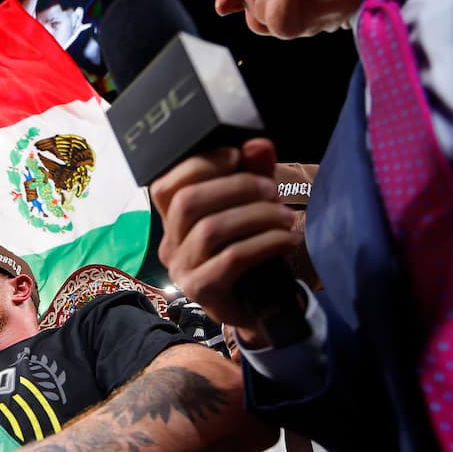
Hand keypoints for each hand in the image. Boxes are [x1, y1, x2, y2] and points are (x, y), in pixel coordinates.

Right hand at [152, 138, 300, 333]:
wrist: (263, 307)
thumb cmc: (252, 253)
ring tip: (286, 217)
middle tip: (272, 191)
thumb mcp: (254, 206)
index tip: (237, 156)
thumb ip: (253, 173)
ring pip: (210, 229)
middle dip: (236, 187)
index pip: (165, 186)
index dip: (199, 164)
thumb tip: (257, 144)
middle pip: (188, 203)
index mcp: (174, 221)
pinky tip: (286, 239)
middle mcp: (170, 245)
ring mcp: (182, 270)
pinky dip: (264, 243)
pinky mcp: (202, 292)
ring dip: (256, 216)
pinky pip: (231, 259)